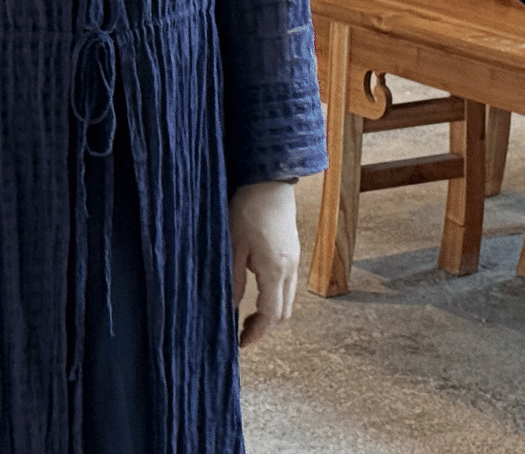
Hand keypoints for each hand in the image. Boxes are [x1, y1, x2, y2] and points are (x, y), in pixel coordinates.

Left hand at [229, 181, 299, 346]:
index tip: (239, 343)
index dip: (256, 334)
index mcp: (275, 271)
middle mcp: (290, 269)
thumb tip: (229, 311)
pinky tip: (256, 289)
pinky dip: (275, 297)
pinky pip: (288, 284)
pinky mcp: (293, 251)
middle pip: (283, 313)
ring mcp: (294, 260)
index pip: (270, 316)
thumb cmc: (248, 210)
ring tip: (246, 314)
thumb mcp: (233, 248)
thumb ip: (233, 282)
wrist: (270, 180)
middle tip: (240, 331)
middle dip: (264, 328)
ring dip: (270, 312)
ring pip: (287, 299)